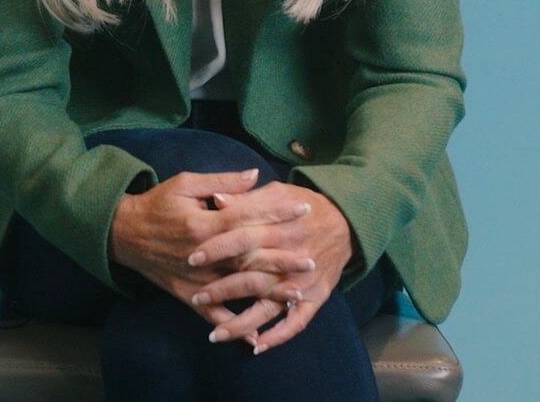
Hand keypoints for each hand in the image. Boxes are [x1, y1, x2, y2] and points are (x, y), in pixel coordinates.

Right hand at [107, 169, 316, 310]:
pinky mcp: (187, 294)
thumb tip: (254, 175)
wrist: (124, 233)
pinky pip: (212, 314)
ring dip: (268, 292)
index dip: (277, 213)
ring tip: (298, 294)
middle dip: (282, 259)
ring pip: (237, 288)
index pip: (248, 218)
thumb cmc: (157, 204)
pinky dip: (233, 326)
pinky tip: (255, 336)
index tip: (303, 209)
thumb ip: (221, 182)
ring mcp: (196, 279)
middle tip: (311, 259)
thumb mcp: (185, 184)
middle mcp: (203, 256)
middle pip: (249, 258)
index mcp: (203, 225)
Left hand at [184, 181, 352, 353]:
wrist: (347, 221)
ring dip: (242, 323)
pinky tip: (256, 347)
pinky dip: (278, 336)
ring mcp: (304, 282)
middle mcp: (291, 258)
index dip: (217, 249)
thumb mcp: (277, 193)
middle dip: (222, 290)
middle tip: (196, 298)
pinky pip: (297, 322)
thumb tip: (215, 199)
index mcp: (280, 229)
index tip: (192, 258)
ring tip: (215, 335)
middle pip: (251, 276)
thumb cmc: (304, 206)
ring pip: (269, 307)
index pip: (243, 239)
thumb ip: (246, 199)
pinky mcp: (317, 297)